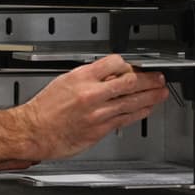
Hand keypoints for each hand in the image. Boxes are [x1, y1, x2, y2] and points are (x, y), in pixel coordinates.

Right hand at [18, 55, 167, 161]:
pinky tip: (146, 109)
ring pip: (132, 102)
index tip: (134, 66)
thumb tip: (110, 75)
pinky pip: (126, 119)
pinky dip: (140, 112)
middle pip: (129, 82)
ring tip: (160, 92)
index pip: (115, 63)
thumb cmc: (45, 109)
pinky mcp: (100, 130)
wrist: (34, 131)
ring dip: (150, 96)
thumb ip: (89, 77)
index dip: (129, 64)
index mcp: (81, 77)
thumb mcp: (65, 81)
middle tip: (158, 78)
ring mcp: (97, 113)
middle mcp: (91, 94)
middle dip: (149, 80)